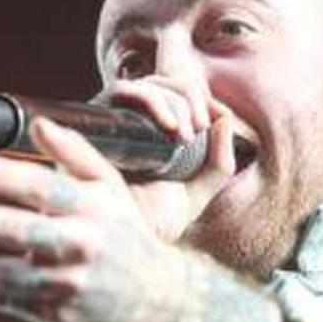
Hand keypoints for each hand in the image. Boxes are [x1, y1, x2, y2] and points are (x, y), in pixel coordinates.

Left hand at [0, 116, 221, 321]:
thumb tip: (39, 125)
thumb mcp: (111, 189)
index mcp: (92, 205)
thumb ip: (77, 154)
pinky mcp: (56, 312)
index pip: (47, 188)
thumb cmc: (124, 233)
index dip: (8, 179)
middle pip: (21, 231)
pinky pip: (3, 301)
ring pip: (1, 275)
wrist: (158, 299)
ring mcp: (67, 282)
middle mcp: (81, 242)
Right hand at [94, 74, 236, 241]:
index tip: (211, 125)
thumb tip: (225, 118)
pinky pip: (124, 90)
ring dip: (176, 101)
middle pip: (168, 84)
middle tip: (199, 129)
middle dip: (191, 100)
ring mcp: (116, 118)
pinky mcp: (97, 119)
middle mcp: (136, 121)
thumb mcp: (197, 193)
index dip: (201, 101)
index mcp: (158, 134)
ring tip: (185, 135)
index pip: (181, 97)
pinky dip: (152, 99)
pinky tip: (169, 125)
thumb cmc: (154, 220)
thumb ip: (220, 163)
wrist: (120, 237)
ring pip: (151, 84)